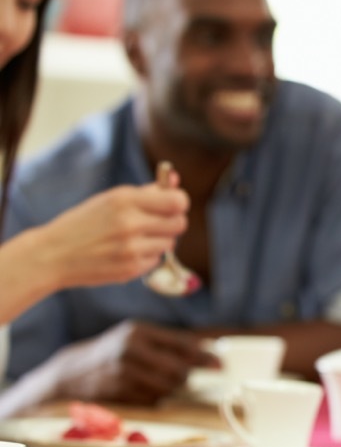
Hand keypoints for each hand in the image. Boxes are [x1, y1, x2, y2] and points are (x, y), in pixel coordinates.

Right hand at [37, 184, 188, 288]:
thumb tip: (174, 178)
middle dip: (172, 223)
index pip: (177, 201)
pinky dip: (147, 256)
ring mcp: (131, 248)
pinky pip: (156, 260)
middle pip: (180, 224)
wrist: (53, 255)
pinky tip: (125, 252)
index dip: (179, 203)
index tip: (172, 205)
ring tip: (134, 238)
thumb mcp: (111, 199)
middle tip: (155, 223)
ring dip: (158, 240)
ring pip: (170, 243)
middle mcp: (130, 223)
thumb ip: (147, 192)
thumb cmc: (85, 223)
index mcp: (124, 200)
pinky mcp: (131, 268)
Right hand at [46, 320, 216, 404]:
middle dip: (186, 376)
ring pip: (167, 387)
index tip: (220, 365)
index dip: (204, 356)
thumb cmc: (112, 352)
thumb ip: (167, 342)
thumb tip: (207, 352)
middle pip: (178, 369)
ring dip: (172, 389)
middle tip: (185, 377)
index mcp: (138, 331)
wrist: (71, 373)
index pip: (182, 344)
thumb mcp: (135, 337)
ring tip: (164, 384)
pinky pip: (152, 400)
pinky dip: (156, 398)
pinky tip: (147, 392)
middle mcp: (130, 350)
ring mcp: (123, 373)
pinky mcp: (118, 393)